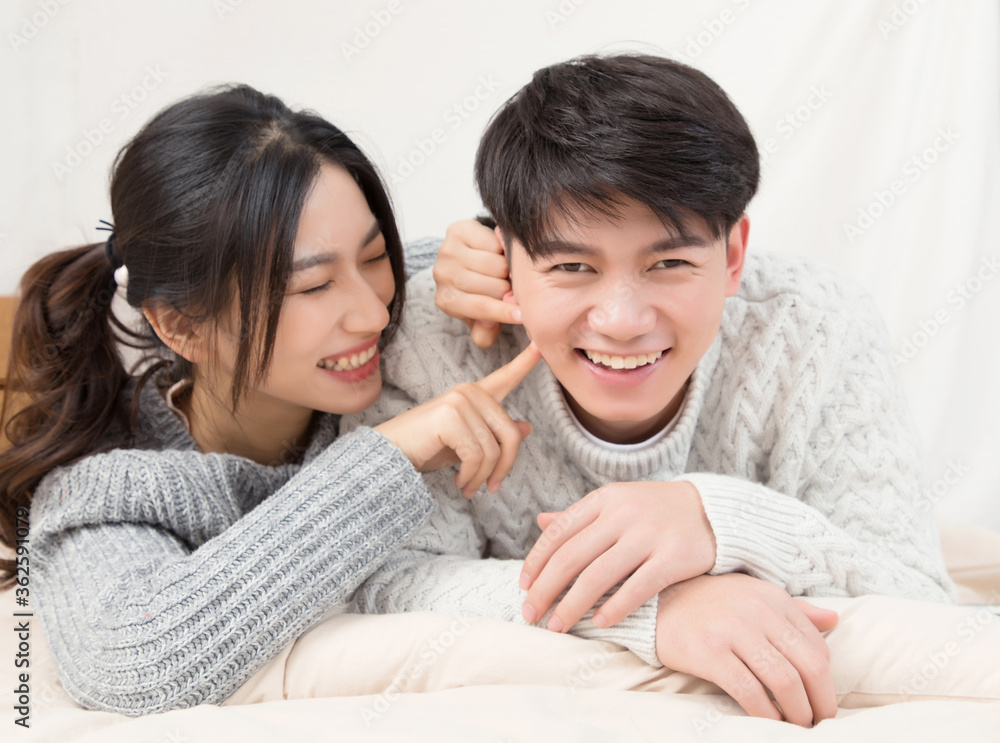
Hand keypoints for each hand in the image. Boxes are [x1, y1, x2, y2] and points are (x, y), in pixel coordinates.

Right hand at [375, 343, 540, 496]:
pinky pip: (476, 456)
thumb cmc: (426, 448)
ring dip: (484, 477)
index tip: (540, 347)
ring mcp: (459, 401)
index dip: (525, 363)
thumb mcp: (468, 443)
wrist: (389, 454)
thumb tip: (526, 427)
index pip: (505, 377)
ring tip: (470, 487)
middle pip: (510, 435)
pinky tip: (461, 483)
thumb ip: (495, 434)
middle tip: (492, 487)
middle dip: (504, 468)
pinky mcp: (450, 417)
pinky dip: (472, 477)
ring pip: (493, 450)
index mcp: (475, 394)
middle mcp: (469, 392)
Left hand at [433, 219, 517, 348]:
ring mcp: (446, 250)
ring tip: (504, 270)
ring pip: (496, 264)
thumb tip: (489, 328)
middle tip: (510, 286)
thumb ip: (486, 330)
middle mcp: (441, 275)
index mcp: (446, 300)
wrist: (469, 256)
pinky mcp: (457, 230)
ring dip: (506, 268)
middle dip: (508, 288)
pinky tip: (496, 252)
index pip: (479, 308)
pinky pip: (493, 242)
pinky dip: (501, 248)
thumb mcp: (483, 316)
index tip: (522, 316)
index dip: (503, 313)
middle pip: (493, 285)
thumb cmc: (479, 290)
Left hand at [519, 481, 715, 631]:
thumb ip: (580, 517)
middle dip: (546, 589)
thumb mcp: (617, 503)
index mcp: (604, 499)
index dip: (536, 561)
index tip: (523, 586)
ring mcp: (648, 535)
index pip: (559, 533)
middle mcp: (622, 514)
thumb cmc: (656, 510)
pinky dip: (614, 608)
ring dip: (572, 605)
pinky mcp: (674, 557)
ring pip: (598, 576)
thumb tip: (540, 523)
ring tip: (558, 626)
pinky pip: (637, 588)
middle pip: (572, 557)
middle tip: (531, 614)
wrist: (714, 511)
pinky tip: (600, 623)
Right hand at [655, 574, 838, 726]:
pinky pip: (749, 691)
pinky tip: (769, 722)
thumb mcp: (755, 595)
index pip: (817, 647)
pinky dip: (766, 713)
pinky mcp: (709, 653)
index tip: (823, 701)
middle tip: (820, 722)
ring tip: (798, 726)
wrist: (658, 599)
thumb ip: (796, 610)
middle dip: (821, 702)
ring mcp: (733, 631)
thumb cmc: (711, 602)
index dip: (826, 681)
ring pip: (784, 681)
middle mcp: (758, 612)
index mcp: (774, 599)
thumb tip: (834, 621)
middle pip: (809, 666)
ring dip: (797, 712)